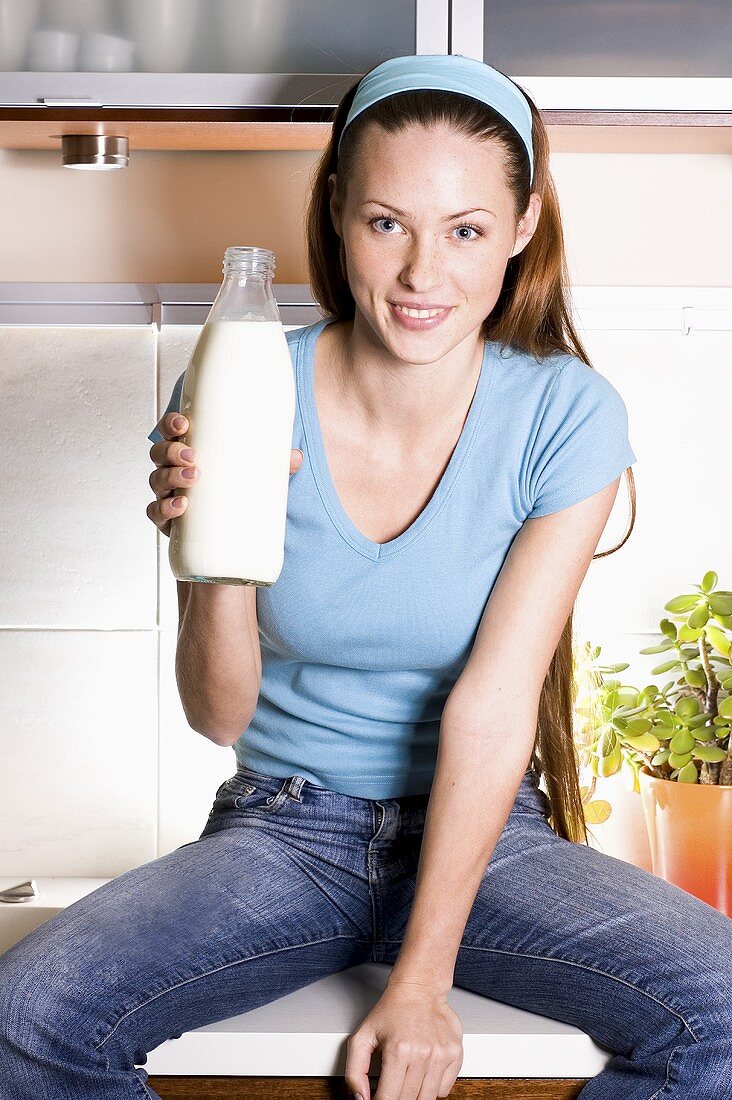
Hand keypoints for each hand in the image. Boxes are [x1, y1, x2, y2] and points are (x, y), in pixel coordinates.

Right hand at [147, 412, 303, 537]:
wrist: (226, 534)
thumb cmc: (234, 491)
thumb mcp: (254, 474)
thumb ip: (274, 464)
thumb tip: (296, 457)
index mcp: (187, 450)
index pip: (170, 430)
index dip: (171, 423)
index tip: (185, 424)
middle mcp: (172, 470)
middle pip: (160, 454)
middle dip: (172, 451)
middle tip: (194, 457)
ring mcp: (167, 494)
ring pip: (156, 480)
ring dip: (170, 477)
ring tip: (193, 479)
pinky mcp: (169, 520)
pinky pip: (156, 512)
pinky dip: (164, 508)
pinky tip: (180, 507)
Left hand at [345, 980, 463, 1099]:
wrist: (420, 988)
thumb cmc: (392, 1010)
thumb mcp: (362, 1035)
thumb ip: (355, 1070)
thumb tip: (361, 1098)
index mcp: (398, 1050)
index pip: (388, 1099)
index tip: (377, 1098)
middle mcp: (423, 1054)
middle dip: (396, 1099)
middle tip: (391, 1086)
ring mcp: (441, 1056)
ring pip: (427, 1099)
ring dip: (414, 1095)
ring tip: (406, 1079)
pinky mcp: (455, 1054)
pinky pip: (443, 1090)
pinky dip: (432, 1087)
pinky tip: (423, 1071)